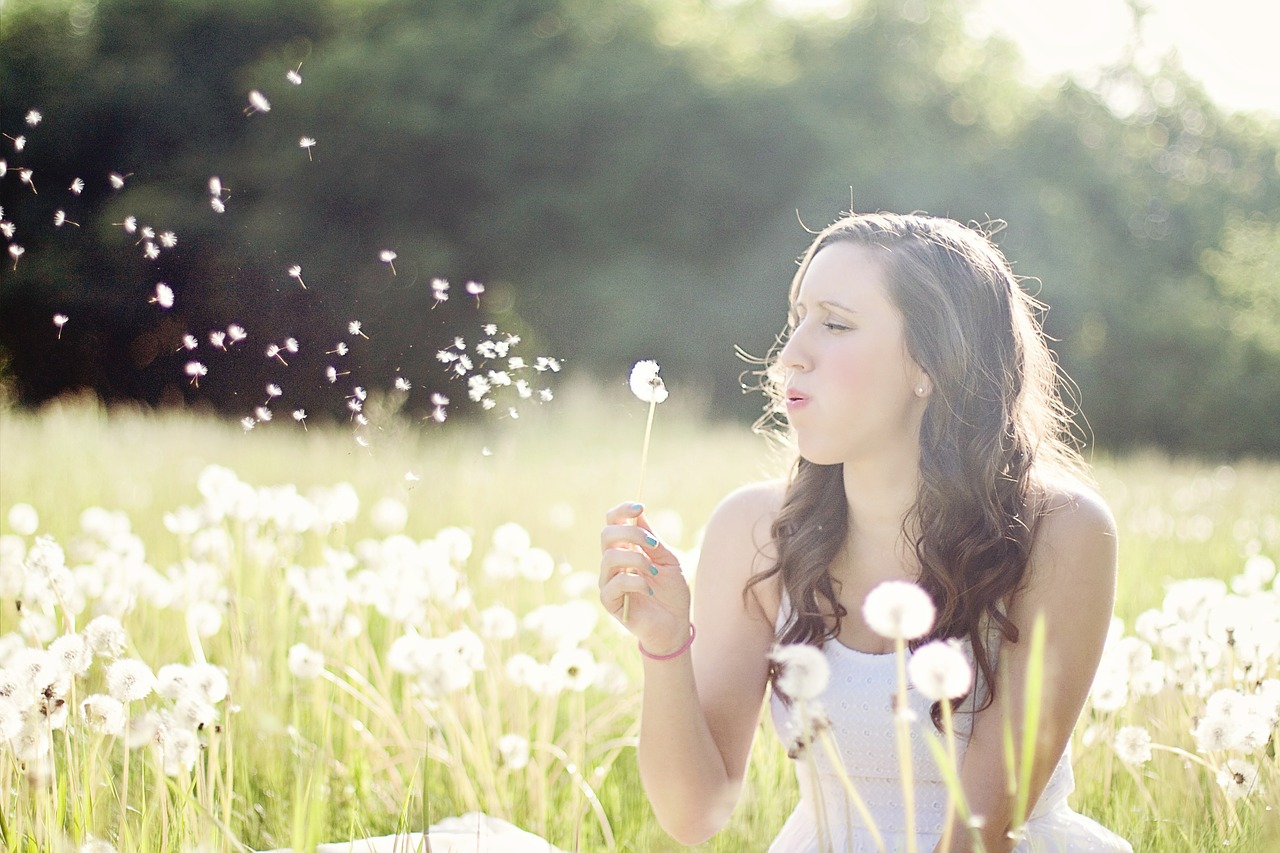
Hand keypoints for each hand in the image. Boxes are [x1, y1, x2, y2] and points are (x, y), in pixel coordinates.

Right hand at [599, 501, 691, 655]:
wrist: (676, 624)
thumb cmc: (672, 592)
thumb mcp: (668, 559)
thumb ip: (652, 539)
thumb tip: (639, 513)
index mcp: (626, 549)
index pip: (613, 522)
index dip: (622, 511)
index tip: (640, 506)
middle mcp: (614, 563)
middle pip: (606, 535)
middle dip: (630, 533)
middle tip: (653, 544)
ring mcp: (609, 581)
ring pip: (609, 557)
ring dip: (636, 559)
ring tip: (654, 571)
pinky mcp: (610, 601)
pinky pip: (615, 583)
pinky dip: (635, 581)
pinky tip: (649, 589)